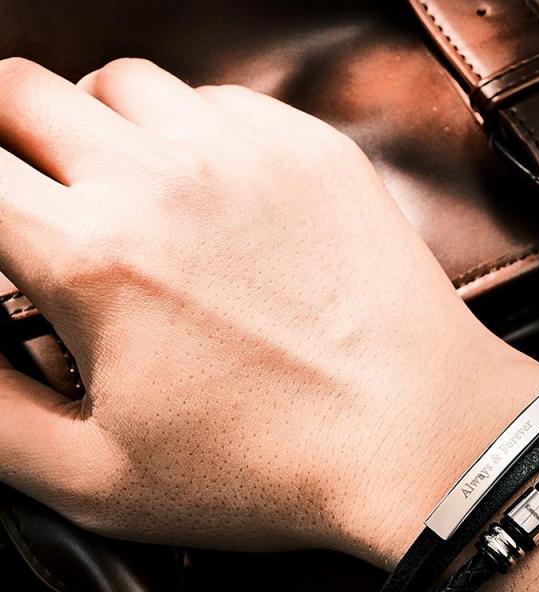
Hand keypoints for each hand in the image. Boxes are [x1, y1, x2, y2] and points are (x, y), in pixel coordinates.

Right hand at [0, 57, 538, 559]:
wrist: (416, 436)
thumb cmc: (269, 471)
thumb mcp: (100, 479)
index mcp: (93, 257)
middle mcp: (164, 180)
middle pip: (23, 93)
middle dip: (8, 143)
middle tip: (34, 202)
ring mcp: (248, 153)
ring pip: (123, 83)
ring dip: (99, 127)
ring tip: (124, 197)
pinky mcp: (313, 150)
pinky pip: (220, 100)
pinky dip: (193, 134)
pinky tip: (216, 197)